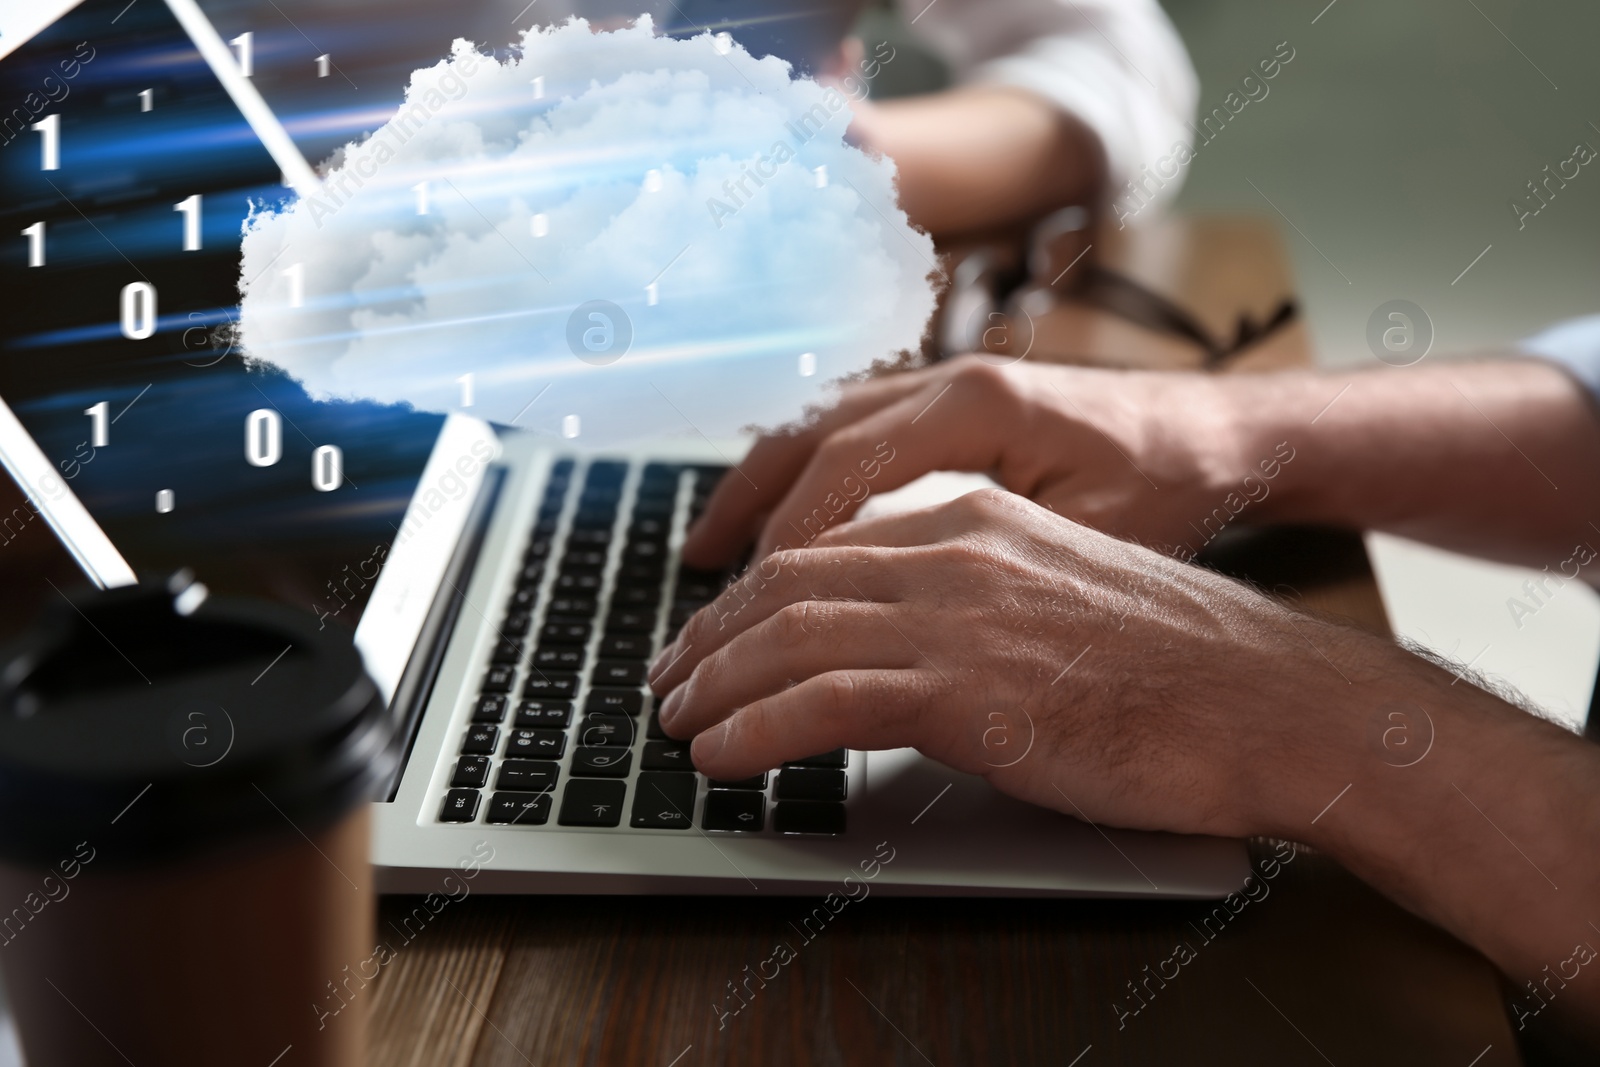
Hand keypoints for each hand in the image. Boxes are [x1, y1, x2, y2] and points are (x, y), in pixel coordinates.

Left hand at [652, 489, 1346, 836]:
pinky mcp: (969, 687)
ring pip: (791, 633)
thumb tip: (912, 650)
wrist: (1273, 700)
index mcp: (977, 519)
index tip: (715, 632)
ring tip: (679, 723)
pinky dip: (757, 731)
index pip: (826, 547)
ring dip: (717, 684)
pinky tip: (724, 758)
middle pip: (789, 581)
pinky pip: (824, 700)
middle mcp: (956, 548)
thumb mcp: (1062, 601)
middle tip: (671, 679)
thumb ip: (979, 603)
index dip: (751, 595)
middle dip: (712, 635)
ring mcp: (960, 613)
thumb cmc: (1185, 668)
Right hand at [681, 356, 1267, 570]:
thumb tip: (905, 623)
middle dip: (744, 510)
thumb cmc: (1175, 485)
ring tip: (710, 552)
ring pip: (820, 429)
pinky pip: (850, 434)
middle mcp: (947, 380)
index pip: (844, 469)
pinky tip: (779, 522)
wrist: (1228, 432)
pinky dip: (802, 479)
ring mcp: (944, 384)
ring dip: (760, 489)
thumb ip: (998, 567)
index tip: (749, 605)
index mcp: (978, 404)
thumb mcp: (1095, 537)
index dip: (788, 541)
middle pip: (811, 437)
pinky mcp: (952, 404)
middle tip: (694, 580)